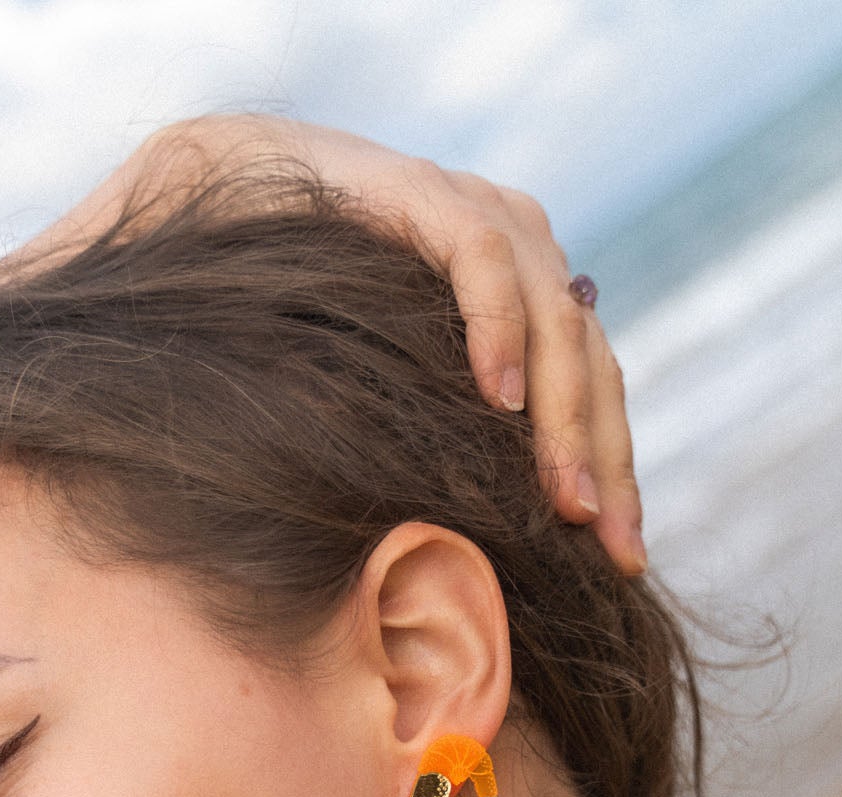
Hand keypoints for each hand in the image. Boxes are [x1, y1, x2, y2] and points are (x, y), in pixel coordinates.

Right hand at [143, 115, 644, 575]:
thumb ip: (441, 436)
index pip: (594, 391)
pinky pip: (480, 260)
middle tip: (612, 545)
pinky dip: (496, 327)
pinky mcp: (426, 192)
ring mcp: (479, 214)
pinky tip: (499, 396)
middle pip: (592, 364)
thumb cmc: (290, 309)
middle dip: (606, 462)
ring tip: (567, 500)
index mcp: (524, 300)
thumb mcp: (386, 391)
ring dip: (563, 417)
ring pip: (557, 319)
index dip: (614, 472)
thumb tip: (469, 553)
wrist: (220, 194)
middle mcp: (520, 250)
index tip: (622, 559)